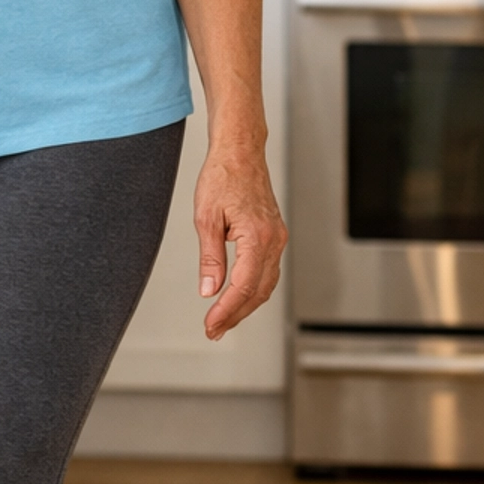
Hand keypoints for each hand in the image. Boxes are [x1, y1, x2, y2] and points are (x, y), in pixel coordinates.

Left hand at [193, 143, 286, 340]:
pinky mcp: (274, 235)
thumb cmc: (223, 176)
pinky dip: (254, 290)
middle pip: (258, 291)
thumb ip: (210, 258)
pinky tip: (238, 298)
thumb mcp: (206, 218)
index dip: (227, 309)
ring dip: (245, 306)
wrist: (240, 153)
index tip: (211, 323)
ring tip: (222, 321)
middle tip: (213, 330)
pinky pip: (268, 271)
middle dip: (235, 314)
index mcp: (257, 236)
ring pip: (266, 284)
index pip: (244, 285)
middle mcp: (273, 239)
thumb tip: (209, 290)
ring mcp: (277, 238)